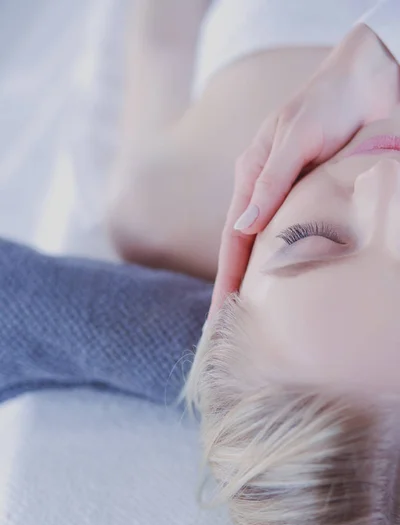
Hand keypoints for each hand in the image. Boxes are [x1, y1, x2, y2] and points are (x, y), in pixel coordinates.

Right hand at [207, 23, 399, 323]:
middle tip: (233, 332)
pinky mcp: (319, 201)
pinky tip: (293, 288)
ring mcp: (292, 200)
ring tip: (258, 321)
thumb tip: (242, 228)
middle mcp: (268, 194)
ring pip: (274, 250)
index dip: (226, 280)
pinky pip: (303, 241)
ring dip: (265, 286)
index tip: (219, 316)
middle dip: (238, 292)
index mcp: (252, 178)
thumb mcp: (293, 139)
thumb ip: (270, 182)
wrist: (367, 79)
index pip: (233, 241)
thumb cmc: (325, 102)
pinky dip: (295, 267)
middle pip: (247, 253)